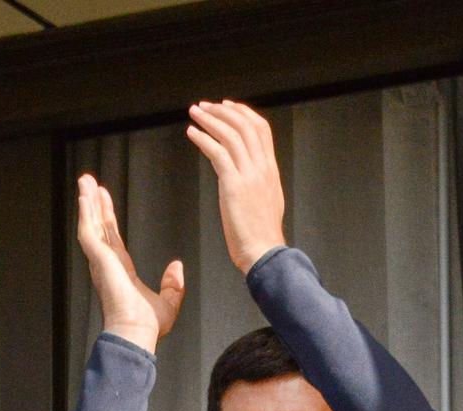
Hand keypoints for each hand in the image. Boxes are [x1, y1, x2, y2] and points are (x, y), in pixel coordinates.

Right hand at [77, 174, 185, 352]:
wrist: (137, 333)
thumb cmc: (148, 326)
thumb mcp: (169, 301)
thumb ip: (172, 284)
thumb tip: (176, 267)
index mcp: (122, 271)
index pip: (113, 239)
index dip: (108, 218)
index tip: (105, 201)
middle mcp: (107, 264)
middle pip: (99, 227)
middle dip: (94, 204)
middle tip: (90, 183)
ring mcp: (101, 262)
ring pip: (91, 224)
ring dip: (87, 202)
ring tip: (85, 180)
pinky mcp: (98, 260)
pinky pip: (88, 232)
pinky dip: (85, 213)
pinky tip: (84, 196)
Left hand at [186, 100, 285, 273]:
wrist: (264, 253)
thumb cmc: (261, 236)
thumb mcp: (266, 202)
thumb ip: (256, 183)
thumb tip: (238, 171)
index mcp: (271, 171)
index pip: (261, 129)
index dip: (243, 113)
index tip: (227, 107)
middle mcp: (262, 169)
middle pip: (245, 125)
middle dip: (223, 111)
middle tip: (206, 106)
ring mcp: (249, 176)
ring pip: (230, 135)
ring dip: (210, 119)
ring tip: (195, 113)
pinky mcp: (234, 186)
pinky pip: (217, 153)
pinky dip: (203, 139)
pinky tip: (192, 133)